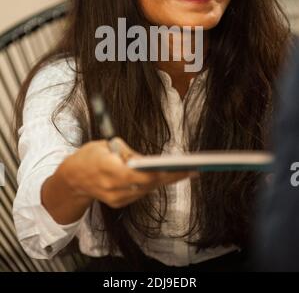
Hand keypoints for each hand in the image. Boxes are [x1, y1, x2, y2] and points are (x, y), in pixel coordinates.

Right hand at [59, 137, 191, 207]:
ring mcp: (116, 199)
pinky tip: (167, 177)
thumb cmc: (90, 156)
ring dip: (165, 181)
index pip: (141, 174)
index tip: (179, 166)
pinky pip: (140, 193)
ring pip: (147, 190)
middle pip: (149, 184)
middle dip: (171, 176)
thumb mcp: (107, 144)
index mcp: (109, 169)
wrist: (72, 178)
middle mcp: (113, 188)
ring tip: (185, 172)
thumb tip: (149, 160)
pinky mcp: (119, 204)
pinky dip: (153, 184)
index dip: (162, 172)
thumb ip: (128, 153)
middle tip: (192, 170)